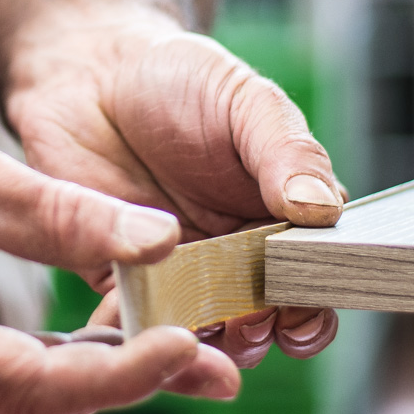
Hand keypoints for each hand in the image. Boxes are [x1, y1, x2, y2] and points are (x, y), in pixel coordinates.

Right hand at [0, 115, 242, 413]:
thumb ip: (60, 213)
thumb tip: (164, 241)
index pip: (36, 381)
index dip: (123, 372)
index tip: (192, 345)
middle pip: (40, 403)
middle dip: (131, 378)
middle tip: (222, 364)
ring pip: (24, 407)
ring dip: (98, 378)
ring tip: (183, 351)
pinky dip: (51, 375)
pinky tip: (105, 349)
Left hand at [4, 8, 346, 369]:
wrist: (90, 70)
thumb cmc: (181, 79)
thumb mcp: (248, 102)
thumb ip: (288, 152)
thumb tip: (323, 210)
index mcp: (282, 220)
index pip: (313, 276)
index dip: (314, 303)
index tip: (303, 310)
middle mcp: (236, 257)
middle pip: (263, 319)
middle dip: (263, 333)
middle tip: (251, 322)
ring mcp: (177, 272)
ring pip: (199, 331)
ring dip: (204, 343)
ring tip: (200, 328)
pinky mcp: (118, 276)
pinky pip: (131, 320)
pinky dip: (135, 333)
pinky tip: (136, 328)